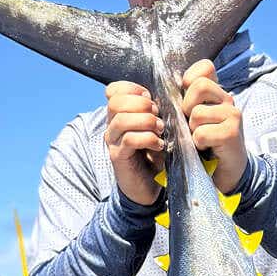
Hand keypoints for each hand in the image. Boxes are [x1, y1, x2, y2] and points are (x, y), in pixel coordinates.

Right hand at [104, 81, 164, 205]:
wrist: (148, 187)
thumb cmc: (154, 155)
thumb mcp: (156, 128)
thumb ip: (154, 112)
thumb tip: (164, 96)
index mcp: (119, 115)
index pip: (113, 91)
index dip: (132, 88)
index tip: (150, 98)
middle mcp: (112, 127)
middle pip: (115, 103)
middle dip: (141, 104)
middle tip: (158, 115)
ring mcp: (113, 142)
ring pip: (121, 120)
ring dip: (145, 121)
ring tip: (160, 130)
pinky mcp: (118, 157)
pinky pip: (129, 140)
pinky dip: (147, 138)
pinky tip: (159, 145)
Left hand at [181, 60, 247, 193]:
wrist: (227, 172)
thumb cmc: (206, 145)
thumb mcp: (195, 120)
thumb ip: (187, 103)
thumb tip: (165, 91)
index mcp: (218, 94)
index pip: (206, 68)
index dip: (191, 79)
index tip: (187, 100)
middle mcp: (228, 99)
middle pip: (199, 87)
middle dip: (188, 108)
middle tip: (192, 125)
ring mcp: (232, 115)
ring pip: (197, 114)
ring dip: (192, 131)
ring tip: (201, 139)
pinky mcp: (231, 133)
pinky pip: (201, 133)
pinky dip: (198, 144)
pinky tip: (206, 148)